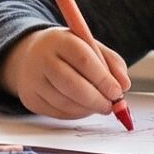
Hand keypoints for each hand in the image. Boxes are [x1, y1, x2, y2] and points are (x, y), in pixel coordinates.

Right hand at [0, 26, 131, 118]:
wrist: (29, 55)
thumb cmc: (66, 51)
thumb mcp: (88, 45)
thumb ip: (110, 61)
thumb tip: (124, 85)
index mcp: (59, 39)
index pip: (83, 59)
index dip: (103, 78)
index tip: (118, 91)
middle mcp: (42, 58)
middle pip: (71, 84)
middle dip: (96, 99)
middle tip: (111, 106)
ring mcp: (33, 80)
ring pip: (64, 103)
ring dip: (87, 109)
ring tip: (99, 105)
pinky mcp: (30, 99)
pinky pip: (57, 113)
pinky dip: (76, 114)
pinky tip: (83, 107)